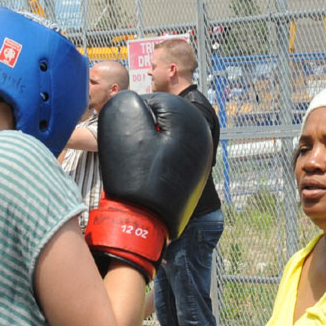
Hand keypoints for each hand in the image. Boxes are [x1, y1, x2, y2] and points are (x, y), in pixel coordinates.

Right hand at [84, 91, 214, 279]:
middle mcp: (204, 138)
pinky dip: (157, 164)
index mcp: (192, 120)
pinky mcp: (195, 178)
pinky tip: (148, 178)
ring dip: (149, 148)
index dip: (132, 117)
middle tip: (132, 153)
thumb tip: (134, 102)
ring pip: (166, 141)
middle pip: (163, 122)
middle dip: (144, 132)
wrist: (144, 225)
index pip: (154, 101)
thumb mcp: (121, 124)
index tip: (126, 138)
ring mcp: (202, 160)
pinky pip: (171, 160)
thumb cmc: (133, 175)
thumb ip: (127, 101)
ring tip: (138, 166)